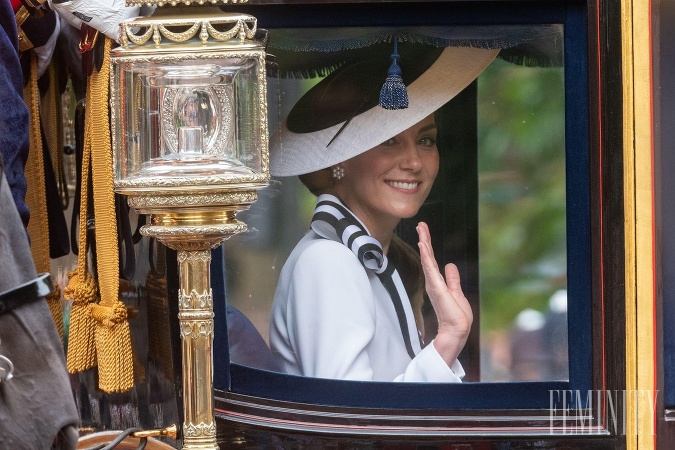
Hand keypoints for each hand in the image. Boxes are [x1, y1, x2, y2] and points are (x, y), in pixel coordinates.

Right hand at [416, 221, 472, 365]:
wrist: (457, 330)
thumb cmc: (457, 316)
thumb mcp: (456, 292)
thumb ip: (452, 279)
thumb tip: (450, 266)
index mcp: (438, 282)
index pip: (432, 260)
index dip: (428, 246)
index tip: (424, 233)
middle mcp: (433, 281)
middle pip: (428, 256)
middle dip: (425, 239)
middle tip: (421, 225)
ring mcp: (433, 283)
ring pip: (428, 259)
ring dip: (425, 244)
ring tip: (421, 230)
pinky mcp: (436, 286)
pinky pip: (430, 267)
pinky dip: (426, 255)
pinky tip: (424, 245)